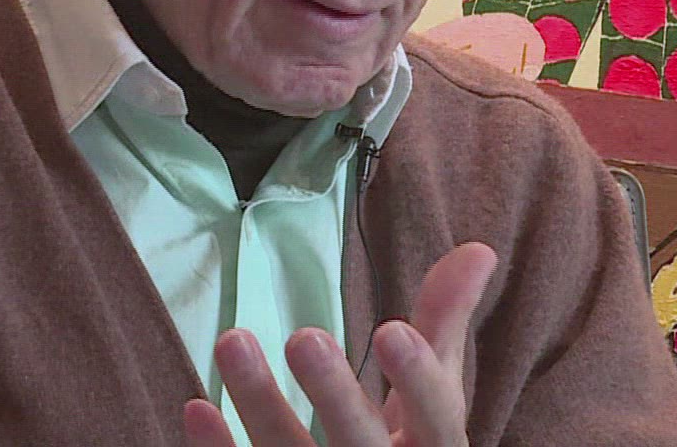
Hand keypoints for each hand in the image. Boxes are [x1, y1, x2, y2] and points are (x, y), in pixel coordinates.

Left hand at [181, 242, 497, 446]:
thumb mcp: (437, 395)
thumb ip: (447, 325)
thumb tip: (478, 249)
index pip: (436, 417)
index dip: (417, 379)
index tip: (391, 329)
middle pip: (360, 445)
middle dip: (334, 395)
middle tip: (303, 338)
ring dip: (259, 405)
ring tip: (232, 339)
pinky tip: (197, 406)